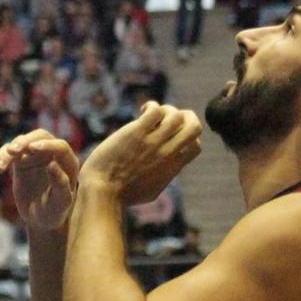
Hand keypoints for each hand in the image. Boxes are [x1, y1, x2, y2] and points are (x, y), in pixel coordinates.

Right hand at [0, 129, 79, 232]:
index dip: (47, 145)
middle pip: (39, 136)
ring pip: (20, 143)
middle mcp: (52, 155)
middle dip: (25, 141)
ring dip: (8, 152)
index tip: (33, 148)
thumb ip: (60, 184)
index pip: (59, 146)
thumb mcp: (61, 202)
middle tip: (13, 151)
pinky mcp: (20, 161)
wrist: (41, 220)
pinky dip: (0, 158)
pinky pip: (8, 153)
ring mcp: (35, 156)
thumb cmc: (55, 212)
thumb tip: (52, 164)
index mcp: (68, 163)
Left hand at [83, 102, 202, 206]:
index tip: (171, 134)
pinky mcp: (136, 133)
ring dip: (167, 109)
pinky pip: (155, 111)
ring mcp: (153, 143)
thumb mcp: (152, 190)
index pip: (196, 146)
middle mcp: (168, 153)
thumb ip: (161, 178)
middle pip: (195, 127)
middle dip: (187, 116)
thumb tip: (164, 173)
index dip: (188, 136)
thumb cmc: (123, 194)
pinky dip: (152, 106)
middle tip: (169, 117)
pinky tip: (141, 111)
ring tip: (151, 114)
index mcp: (173, 167)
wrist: (104, 191)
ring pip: (177, 116)